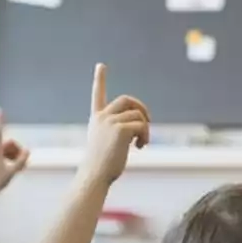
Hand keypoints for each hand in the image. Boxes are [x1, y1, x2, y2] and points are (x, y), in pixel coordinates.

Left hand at [0, 108, 29, 194]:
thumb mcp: (13, 171)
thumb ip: (22, 160)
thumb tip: (27, 150)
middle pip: (9, 143)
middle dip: (16, 150)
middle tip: (20, 163)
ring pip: (7, 149)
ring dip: (14, 156)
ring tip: (17, 168)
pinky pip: (5, 155)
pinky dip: (10, 159)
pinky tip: (14, 169)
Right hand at [80, 64, 150, 185]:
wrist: (94, 176)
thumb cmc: (102, 166)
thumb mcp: (108, 144)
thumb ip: (120, 130)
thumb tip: (141, 125)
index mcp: (97, 119)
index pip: (98, 95)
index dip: (100, 80)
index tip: (101, 65)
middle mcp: (102, 117)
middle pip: (127, 99)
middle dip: (141, 108)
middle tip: (147, 124)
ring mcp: (110, 122)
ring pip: (138, 114)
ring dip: (146, 128)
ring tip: (141, 143)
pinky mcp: (120, 129)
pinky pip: (142, 125)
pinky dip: (145, 135)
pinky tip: (139, 147)